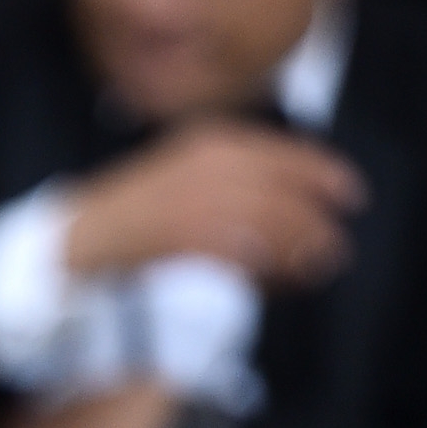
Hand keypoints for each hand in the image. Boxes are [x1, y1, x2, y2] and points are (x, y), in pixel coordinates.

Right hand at [64, 121, 364, 288]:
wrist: (77, 243)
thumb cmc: (132, 219)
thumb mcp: (184, 174)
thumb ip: (233, 179)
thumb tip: (293, 202)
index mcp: (212, 143)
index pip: (286, 154)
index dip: (324, 174)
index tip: (350, 195)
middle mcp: (211, 166)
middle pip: (288, 193)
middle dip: (317, 222)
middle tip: (335, 248)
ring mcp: (202, 202)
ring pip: (275, 225)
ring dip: (302, 250)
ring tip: (316, 268)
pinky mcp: (193, 241)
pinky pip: (249, 257)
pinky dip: (269, 273)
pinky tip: (277, 283)